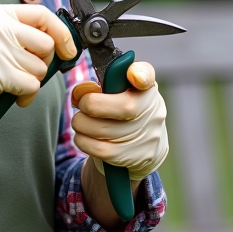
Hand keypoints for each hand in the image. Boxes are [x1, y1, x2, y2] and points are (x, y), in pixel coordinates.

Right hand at [0, 4, 76, 130]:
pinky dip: (26, 95)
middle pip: (46, 44)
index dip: (62, 32)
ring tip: (14, 87)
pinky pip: (30, 85)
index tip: (69, 49)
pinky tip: (11, 96)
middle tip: (29, 74)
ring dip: (33, 83)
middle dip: (45, 64)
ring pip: (40, 68)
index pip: (42, 14)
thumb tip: (59, 44)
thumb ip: (18, 32)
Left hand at [71, 62, 167, 180]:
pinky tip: (81, 137)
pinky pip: (103, 150)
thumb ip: (102, 84)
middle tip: (81, 104)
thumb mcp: (120, 91)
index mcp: (146, 88)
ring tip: (79, 121)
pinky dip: (84, 142)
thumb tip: (81, 93)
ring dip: (82, 124)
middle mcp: (153, 110)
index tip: (133, 75)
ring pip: (107, 130)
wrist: (144, 146)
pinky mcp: (138, 157)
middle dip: (93, 105)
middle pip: (124, 107)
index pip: (147, 76)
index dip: (141, 74)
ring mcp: (148, 136)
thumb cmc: (123, 111)